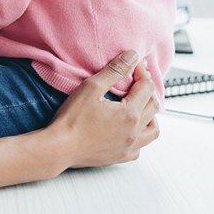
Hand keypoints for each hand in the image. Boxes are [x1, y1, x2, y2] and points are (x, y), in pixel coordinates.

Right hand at [49, 50, 158, 169]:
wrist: (60, 147)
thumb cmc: (72, 119)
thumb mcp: (92, 87)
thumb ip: (114, 70)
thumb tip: (132, 57)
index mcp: (130, 113)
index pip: (146, 87)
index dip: (141, 72)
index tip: (133, 64)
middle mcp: (134, 132)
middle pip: (153, 106)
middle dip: (147, 89)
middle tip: (137, 79)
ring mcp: (129, 146)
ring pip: (152, 130)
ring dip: (151, 115)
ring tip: (140, 105)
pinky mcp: (120, 156)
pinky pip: (140, 147)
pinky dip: (141, 135)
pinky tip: (131, 130)